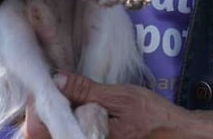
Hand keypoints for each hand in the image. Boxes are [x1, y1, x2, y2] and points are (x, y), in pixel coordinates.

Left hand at [33, 72, 212, 138]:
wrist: (174, 132)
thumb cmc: (150, 115)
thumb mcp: (119, 97)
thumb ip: (86, 90)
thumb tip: (56, 79)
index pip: (44, 131)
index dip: (38, 109)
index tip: (43, 88)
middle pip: (45, 135)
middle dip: (43, 113)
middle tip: (50, 90)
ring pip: (55, 134)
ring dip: (53, 116)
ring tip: (60, 96)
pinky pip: (68, 134)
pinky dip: (64, 120)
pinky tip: (71, 106)